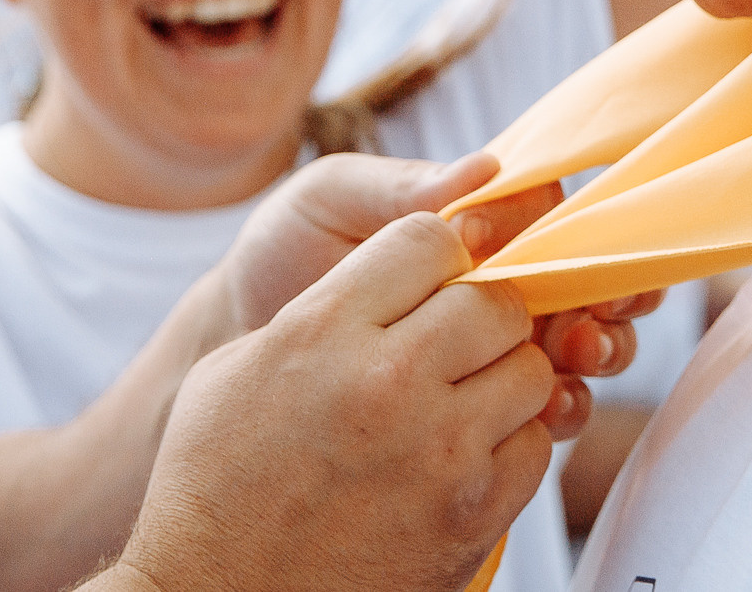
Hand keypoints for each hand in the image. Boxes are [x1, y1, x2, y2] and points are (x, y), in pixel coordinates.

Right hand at [116, 214, 553, 591]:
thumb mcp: (240, 366)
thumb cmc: (216, 485)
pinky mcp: (472, 515)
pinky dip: (512, 443)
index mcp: (325, 330)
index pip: (429, 237)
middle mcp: (389, 380)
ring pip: (532, 370)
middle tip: (457, 340)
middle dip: (482, 313)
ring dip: (505, 377)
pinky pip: (535, 447)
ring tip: (464, 398)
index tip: (431, 278)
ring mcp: (439, 451)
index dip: (437, 252)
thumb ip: (323, 312)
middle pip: (496, 300)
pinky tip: (466, 454)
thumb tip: (387, 283)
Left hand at [214, 152, 651, 442]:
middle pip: (589, 280)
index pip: (555, 214)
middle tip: (590, 314)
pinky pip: (544, 404)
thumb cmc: (285, 248)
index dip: (579, 231)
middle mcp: (498, 276)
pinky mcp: (478, 400)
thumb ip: (404, 189)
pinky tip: (548, 408)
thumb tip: (485, 167)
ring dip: (597, 348)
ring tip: (575, 355)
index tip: (561, 251)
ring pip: (581, 342)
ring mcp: (495, 340)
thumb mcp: (331, 199)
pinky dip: (562, 404)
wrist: (238, 334)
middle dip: (611, 296)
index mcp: (473, 217)